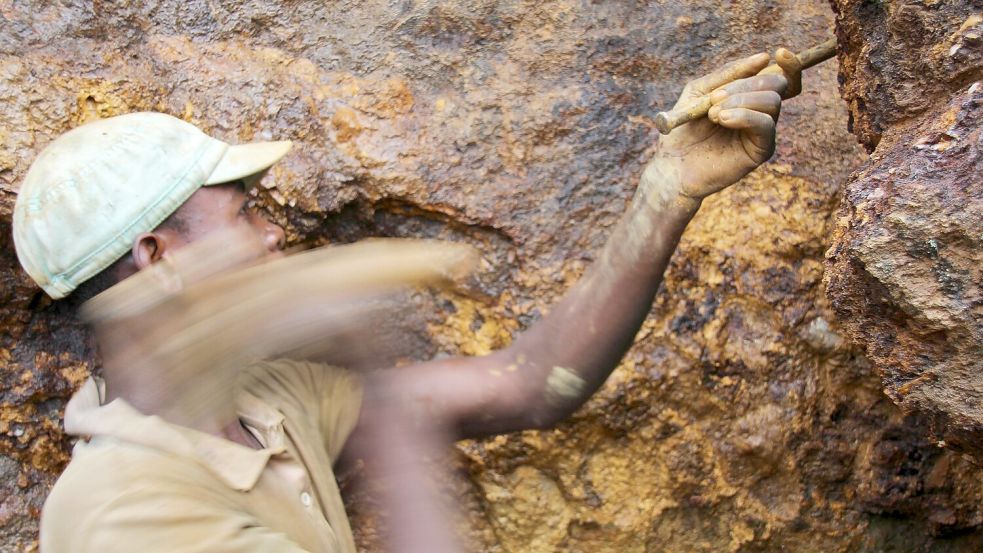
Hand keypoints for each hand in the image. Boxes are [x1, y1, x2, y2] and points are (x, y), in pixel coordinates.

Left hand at [640, 52, 791, 208]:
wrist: (673, 164)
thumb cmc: (683, 128)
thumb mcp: (700, 92)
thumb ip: (728, 74)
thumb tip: (764, 57)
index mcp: (749, 96)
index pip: (781, 76)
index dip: (789, 63)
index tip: (780, 52)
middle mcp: (760, 112)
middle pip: (777, 84)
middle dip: (747, 84)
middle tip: (715, 98)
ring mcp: (762, 131)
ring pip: (772, 102)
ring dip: (741, 101)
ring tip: (713, 114)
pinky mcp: (761, 150)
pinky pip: (766, 124)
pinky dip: (744, 116)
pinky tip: (723, 120)